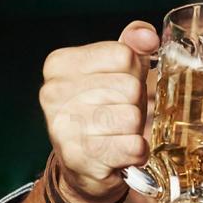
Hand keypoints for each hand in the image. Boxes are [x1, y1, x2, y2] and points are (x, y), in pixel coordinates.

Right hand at [39, 21, 158, 202]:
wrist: (84, 166)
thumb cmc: (104, 110)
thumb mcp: (117, 70)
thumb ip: (132, 44)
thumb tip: (148, 36)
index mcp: (60, 64)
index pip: (123, 55)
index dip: (133, 74)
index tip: (117, 88)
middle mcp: (54, 93)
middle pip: (130, 87)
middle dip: (135, 104)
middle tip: (119, 115)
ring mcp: (63, 126)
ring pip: (132, 117)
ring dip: (135, 129)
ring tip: (118, 133)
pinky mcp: (79, 158)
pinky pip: (133, 146)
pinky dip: (137, 152)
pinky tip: (120, 152)